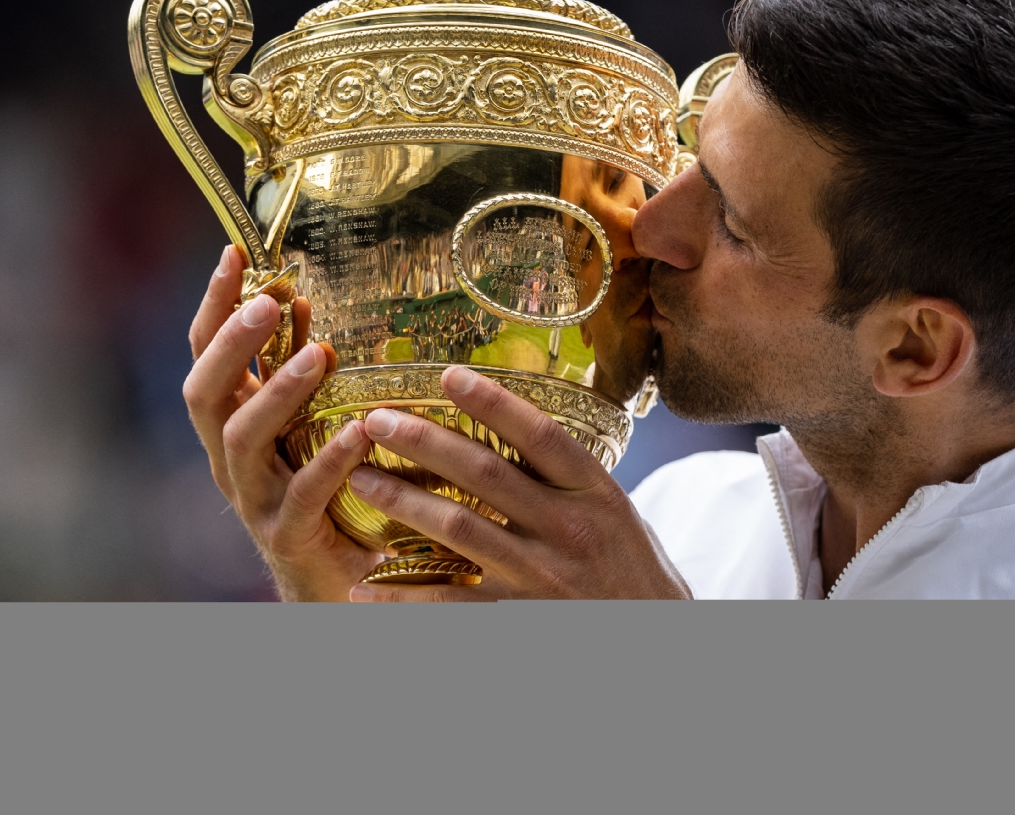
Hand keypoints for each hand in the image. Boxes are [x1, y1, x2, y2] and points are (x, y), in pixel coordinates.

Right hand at [182, 245, 383, 600]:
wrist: (333, 582)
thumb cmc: (324, 490)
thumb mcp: (306, 422)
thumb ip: (297, 366)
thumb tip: (301, 298)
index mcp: (229, 422)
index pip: (205, 353)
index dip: (214, 304)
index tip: (234, 254)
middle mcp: (228, 457)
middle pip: (205, 392)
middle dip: (232, 343)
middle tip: (269, 300)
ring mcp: (252, 498)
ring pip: (243, 440)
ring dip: (278, 393)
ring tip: (318, 356)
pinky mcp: (288, 535)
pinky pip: (301, 495)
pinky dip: (328, 462)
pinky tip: (357, 434)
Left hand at [345, 365, 692, 601]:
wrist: (656, 638)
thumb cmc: (631, 571)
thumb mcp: (615, 513)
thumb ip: (569, 479)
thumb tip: (516, 427)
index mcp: (596, 493)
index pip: (541, 435)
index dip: (494, 402)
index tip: (448, 374)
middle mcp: (569, 528)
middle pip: (486, 473)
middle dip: (424, 441)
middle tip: (376, 420)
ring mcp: (542, 575)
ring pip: (458, 527)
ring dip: (402, 501)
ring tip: (359, 480)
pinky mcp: (519, 616)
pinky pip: (451, 600)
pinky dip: (404, 594)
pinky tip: (367, 584)